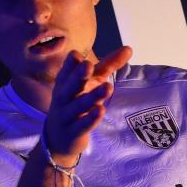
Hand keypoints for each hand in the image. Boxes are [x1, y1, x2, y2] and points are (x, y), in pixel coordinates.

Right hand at [45, 46, 131, 161]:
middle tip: (87, 65)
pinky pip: (82, 125)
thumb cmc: (77, 102)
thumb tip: (129, 48)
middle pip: (70, 86)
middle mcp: (63, 98)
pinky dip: (90, 119)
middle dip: (78, 76)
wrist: (58, 138)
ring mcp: (66, 116)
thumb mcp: (91, 82)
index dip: (70, 64)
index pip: (66, 71)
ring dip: (92, 97)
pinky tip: (101, 111)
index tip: (76, 55)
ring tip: (108, 87)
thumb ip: (108, 65)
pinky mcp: (73, 132)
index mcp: (65, 83)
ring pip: (79, 105)